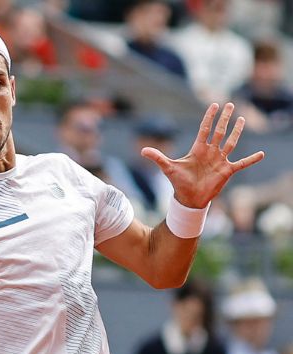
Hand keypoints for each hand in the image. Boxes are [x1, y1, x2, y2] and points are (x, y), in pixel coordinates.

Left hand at [141, 103, 264, 208]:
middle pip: (219, 131)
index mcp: (198, 149)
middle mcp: (210, 152)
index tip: (214, 105)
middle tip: (230, 104)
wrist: (189, 198)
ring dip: (236, 132)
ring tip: (243, 119)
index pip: (204, 129)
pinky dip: (251, 159)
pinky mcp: (227, 171)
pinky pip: (242, 163)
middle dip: (224, 118)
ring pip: (230, 142)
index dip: (209, 117)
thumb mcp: (168, 168)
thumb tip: (142, 150)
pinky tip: (262, 154)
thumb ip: (157, 157)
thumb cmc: (179, 182)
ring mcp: (220, 160)